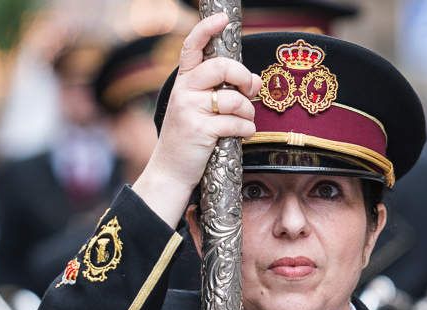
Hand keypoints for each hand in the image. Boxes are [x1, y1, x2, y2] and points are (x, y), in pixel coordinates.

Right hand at [133, 13, 261, 227]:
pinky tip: (243, 134)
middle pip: (221, 67)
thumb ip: (222, 91)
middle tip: (250, 90)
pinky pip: (236, 122)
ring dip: (248, 111)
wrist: (170, 172)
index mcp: (183, 83)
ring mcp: (191, 111)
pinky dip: (246, 129)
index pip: (192, 48)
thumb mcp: (198, 110)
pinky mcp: (201, 131)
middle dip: (243, 77)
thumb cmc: (189, 140)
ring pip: (233, 98)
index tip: (222, 20)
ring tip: (245, 121)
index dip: (207, 30)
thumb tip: (256, 80)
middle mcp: (184, 92)